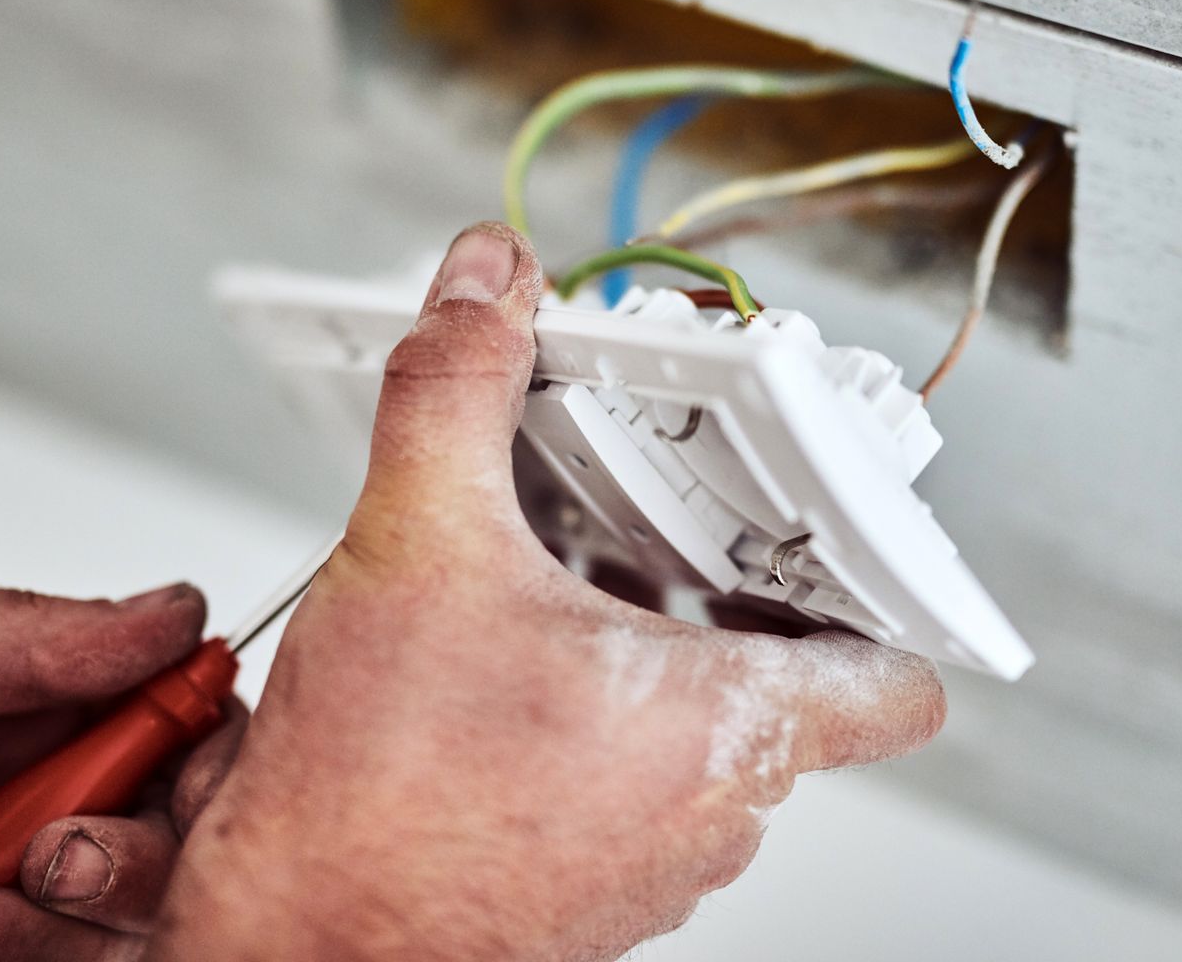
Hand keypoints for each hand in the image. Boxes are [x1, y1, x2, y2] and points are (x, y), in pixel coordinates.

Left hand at [0, 556, 229, 960]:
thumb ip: (26, 633)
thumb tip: (174, 610)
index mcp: (22, 693)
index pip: (178, 713)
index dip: (205, 751)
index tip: (183, 778)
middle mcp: (18, 792)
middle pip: (165, 839)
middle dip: (121, 862)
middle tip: (41, 859)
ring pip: (100, 932)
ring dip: (28, 936)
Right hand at [153, 223, 946, 960]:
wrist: (282, 943)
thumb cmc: (369, 799)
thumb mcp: (416, 544)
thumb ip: (456, 391)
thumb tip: (484, 286)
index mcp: (722, 725)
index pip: (899, 681)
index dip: (885, 598)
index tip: (838, 540)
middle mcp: (710, 814)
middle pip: (782, 685)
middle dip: (715, 595)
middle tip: (649, 525)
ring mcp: (651, 868)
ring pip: (696, 742)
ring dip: (641, 666)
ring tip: (555, 598)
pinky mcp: (582, 897)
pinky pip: (625, 793)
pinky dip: (585, 730)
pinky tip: (493, 684)